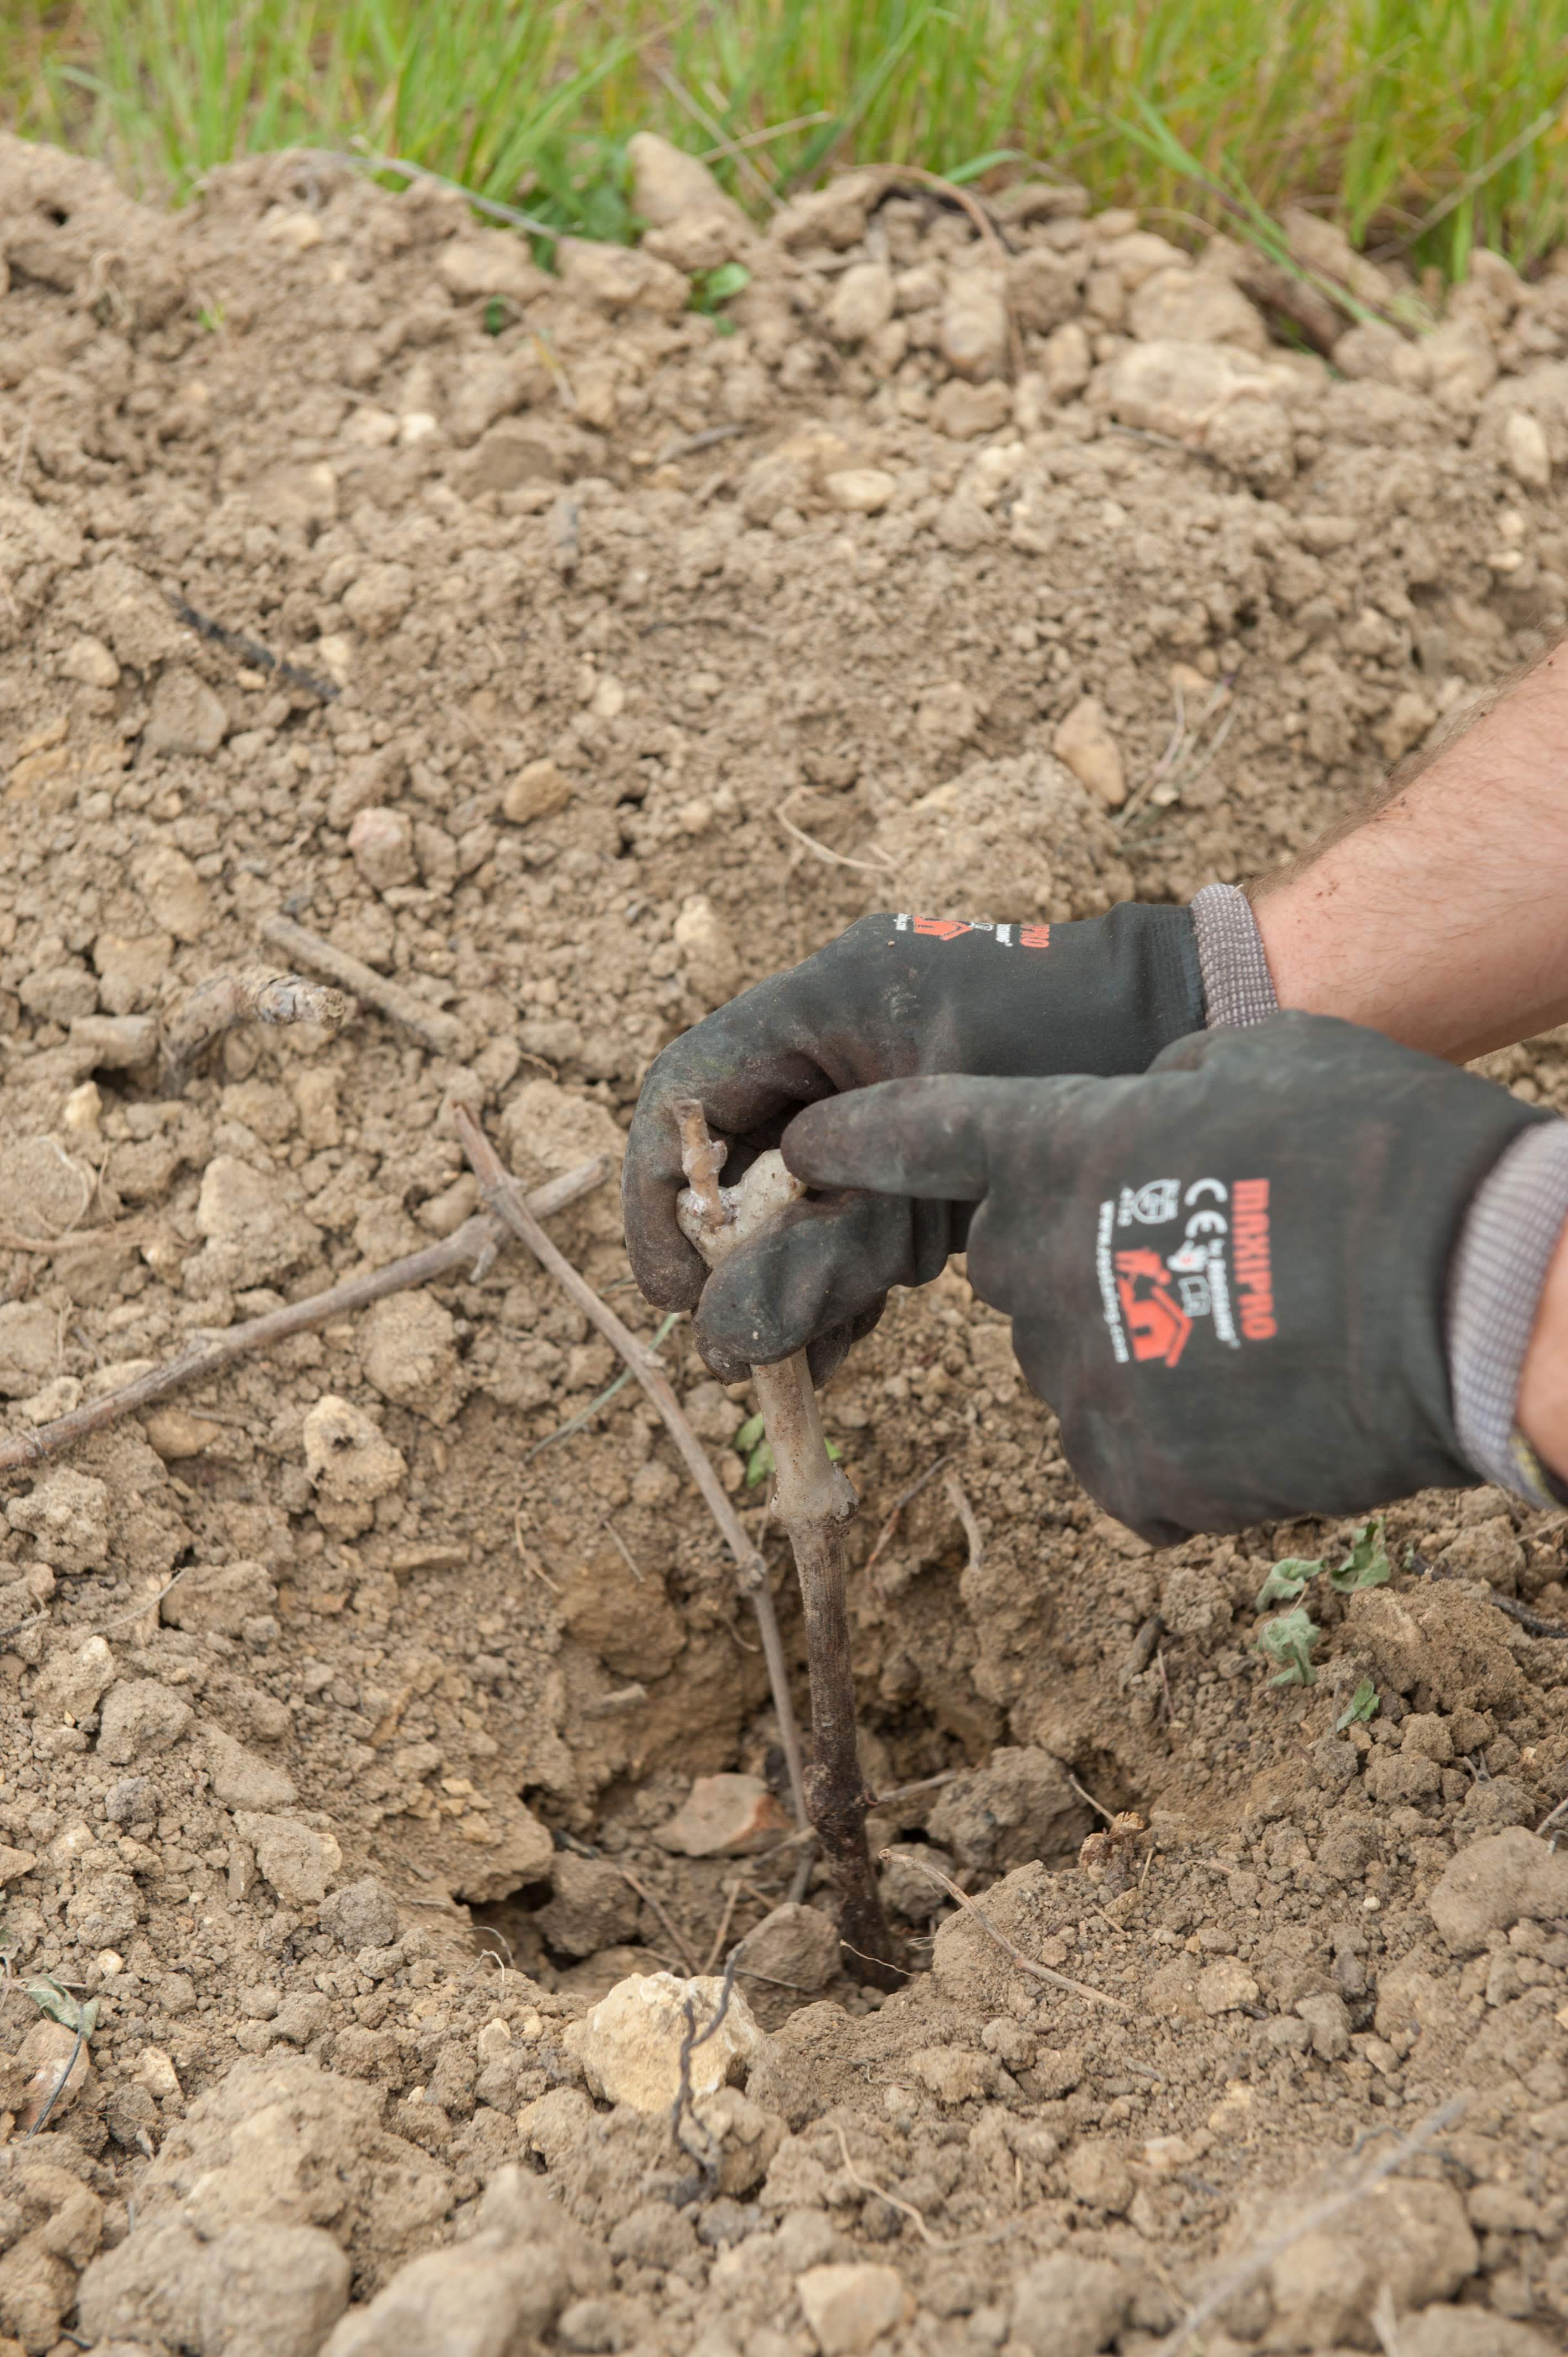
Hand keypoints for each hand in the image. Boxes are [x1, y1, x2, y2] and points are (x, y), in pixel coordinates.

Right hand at [625, 903, 1204, 1380]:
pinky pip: (848, 1216)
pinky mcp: (919, 1147)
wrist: (1205, 1024)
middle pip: (731, 1157)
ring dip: (779, 1283)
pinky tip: (830, 1352)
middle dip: (722, 1258)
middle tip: (728, 1351)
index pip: (687, 1093)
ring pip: (788, 1200)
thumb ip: (829, 1253)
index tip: (672, 1291)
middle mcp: (834, 1043)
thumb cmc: (1082, 1061)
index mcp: (822, 1003)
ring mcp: (877, 1098)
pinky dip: (835, 1283)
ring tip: (781, 1368)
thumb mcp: (942, 1169)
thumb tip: (720, 1341)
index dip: (661, 1196)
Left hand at [765, 1015, 1549, 1541]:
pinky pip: (1124, 1459)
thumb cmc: (1384, 1149)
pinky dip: (1177, 1442)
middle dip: (1077, 1255)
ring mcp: (1079, 1381)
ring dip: (1140, 1350)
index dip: (855, 1142)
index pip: (914, 1135)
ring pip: (1075, 1364)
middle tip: (1198, 1252)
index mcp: (1059, 1146)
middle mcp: (1038, 1264)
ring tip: (1258, 1333)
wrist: (1476, 1298)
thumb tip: (1149, 1103)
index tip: (806, 1151)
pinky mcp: (1130, 1477)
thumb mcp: (1262, 1060)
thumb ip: (1165, 1081)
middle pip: (1011, 1263)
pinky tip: (1259, 1411)